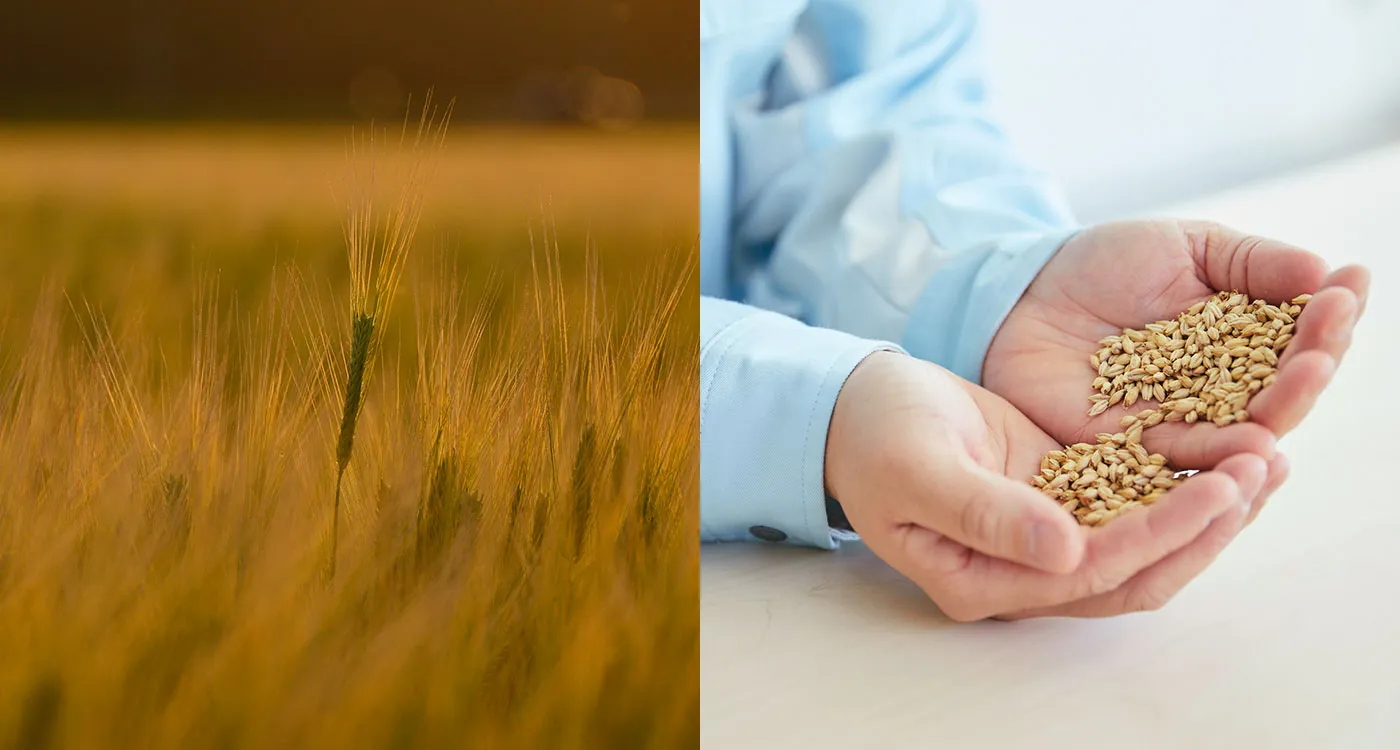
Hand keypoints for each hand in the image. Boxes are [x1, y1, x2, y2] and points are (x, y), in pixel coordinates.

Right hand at [826, 350, 1268, 620]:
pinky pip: (1131, 503)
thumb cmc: (874, 434)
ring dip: (1204, 511)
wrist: (854, 405)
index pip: (1089, 573)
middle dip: (1203, 529)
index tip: (1215, 490)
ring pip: (1142, 543)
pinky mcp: (1058, 496)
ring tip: (1265, 460)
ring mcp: (1042, 538)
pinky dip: (1179, 481)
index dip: (1157, 536)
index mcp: (981, 582)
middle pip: (1133, 573)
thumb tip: (1065, 552)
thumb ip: (986, 514)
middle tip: (1260, 471)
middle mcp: (1019, 574)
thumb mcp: (921, 467)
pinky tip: (1223, 449)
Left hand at [984, 220, 1367, 520]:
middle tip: (1326, 345)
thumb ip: (1251, 263)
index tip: (1350, 286)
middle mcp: (1222, 394)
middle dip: (1310, 367)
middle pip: (1281, 393)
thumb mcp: (1185, 248)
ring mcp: (1180, 426)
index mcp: (1244, 343)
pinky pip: (1182, 462)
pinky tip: (1252, 445)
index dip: (1328, 316)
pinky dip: (1219, 456)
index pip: (1300, 337)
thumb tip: (1325, 271)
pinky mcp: (1132, 455)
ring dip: (1278, 411)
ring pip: (1241, 432)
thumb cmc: (1106, 265)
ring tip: (1304, 383)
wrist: (1023, 294)